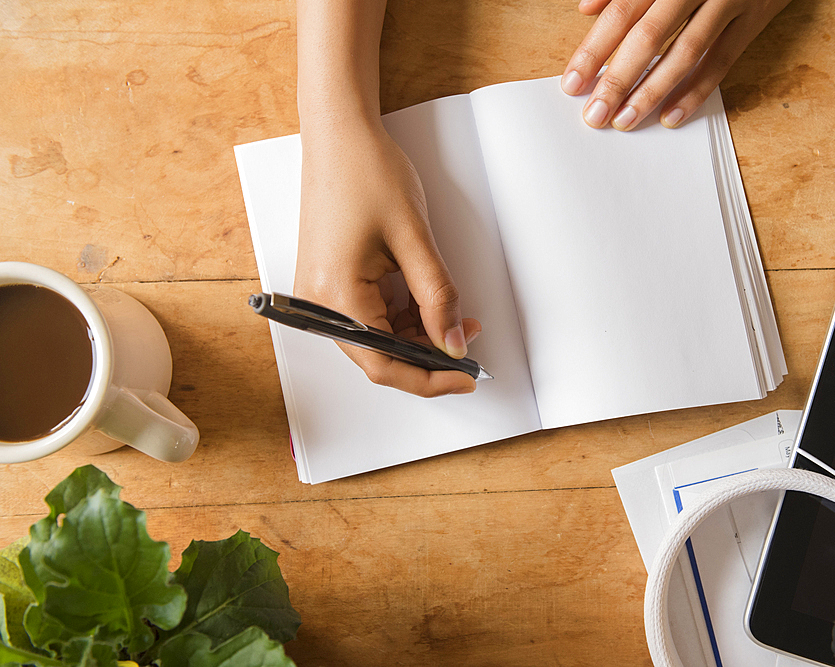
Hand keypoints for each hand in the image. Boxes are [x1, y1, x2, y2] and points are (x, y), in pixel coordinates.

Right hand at [294, 125, 480, 397]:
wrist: (339, 134)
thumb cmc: (367, 173)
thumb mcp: (415, 239)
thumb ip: (438, 298)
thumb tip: (454, 345)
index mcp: (335, 297)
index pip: (385, 364)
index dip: (430, 379)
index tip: (467, 377)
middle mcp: (318, 303)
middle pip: (378, 357)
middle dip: (427, 357)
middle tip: (469, 345)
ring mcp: (319, 295)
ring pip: (375, 339)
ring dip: (417, 337)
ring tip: (457, 319)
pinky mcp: (327, 282)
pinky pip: (367, 317)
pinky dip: (401, 319)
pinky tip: (428, 306)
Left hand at [561, 0, 790, 130]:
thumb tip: (587, 8)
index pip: (621, 12)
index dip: (594, 49)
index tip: (573, 83)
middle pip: (649, 35)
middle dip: (618, 79)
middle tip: (596, 113)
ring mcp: (727, 0)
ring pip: (685, 52)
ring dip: (652, 91)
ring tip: (626, 120)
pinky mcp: (753, 18)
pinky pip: (722, 60)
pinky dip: (695, 91)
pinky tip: (670, 116)